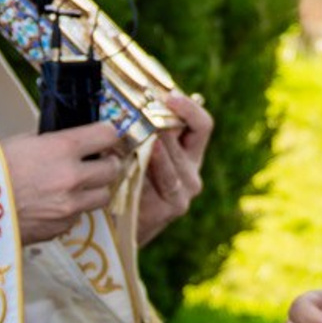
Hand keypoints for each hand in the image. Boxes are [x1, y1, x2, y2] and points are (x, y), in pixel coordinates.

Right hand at [5, 122, 132, 243]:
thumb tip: (69, 143)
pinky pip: (78, 216)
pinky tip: (54, 204)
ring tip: (78, 185)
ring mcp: (69, 207)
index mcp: (62, 148)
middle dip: (107, 164)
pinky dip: (72, 210)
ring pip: (102, 197)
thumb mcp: (20, 142)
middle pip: (113, 170)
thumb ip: (51, 142)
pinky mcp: (60, 228)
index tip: (105, 137)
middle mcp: (72, 178)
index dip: (108, 135)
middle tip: (98, 162)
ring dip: (94, 189)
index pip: (107, 135)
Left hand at [136, 91, 214, 245]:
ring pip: (177, 155)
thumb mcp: (135, 153)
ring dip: (159, 137)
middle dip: (166, 117)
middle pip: (189, 134)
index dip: (189, 107)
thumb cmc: (124, 183)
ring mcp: (186, 189)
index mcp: (187, 152)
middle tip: (145, 102)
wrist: (120, 228)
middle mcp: (192, 169)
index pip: (201, 124)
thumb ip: (139, 132)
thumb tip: (124, 100)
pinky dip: (157, 163)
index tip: (170, 95)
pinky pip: (169, 179)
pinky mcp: (176, 205)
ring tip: (143, 122)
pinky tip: (147, 151)